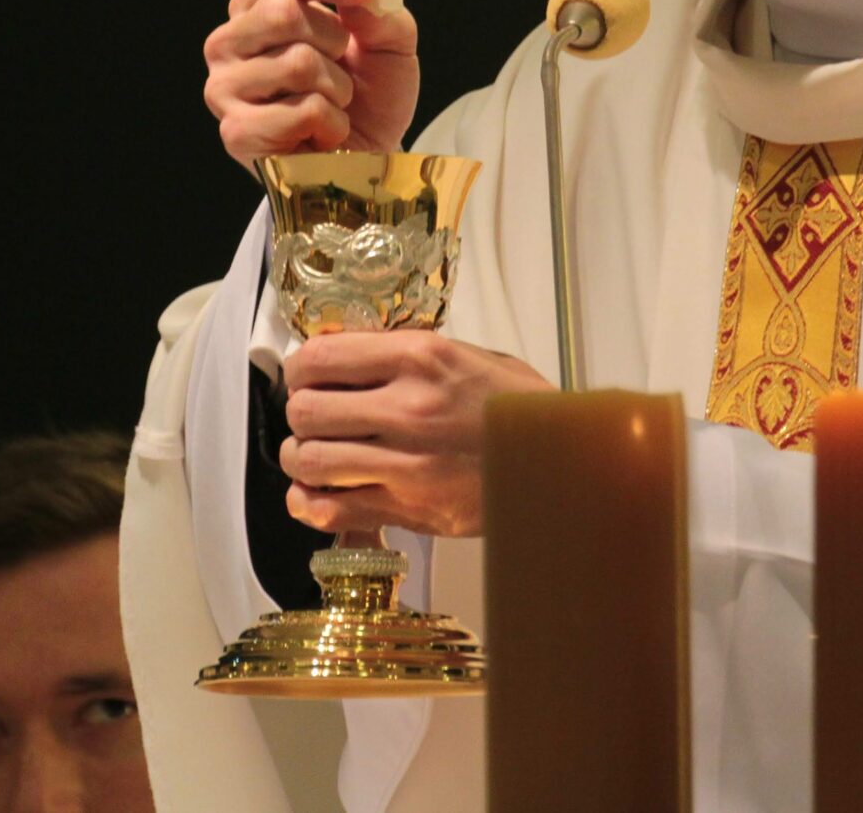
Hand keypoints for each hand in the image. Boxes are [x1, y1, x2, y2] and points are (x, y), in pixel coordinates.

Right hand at [202, 0, 418, 167]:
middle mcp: (229, 43)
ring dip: (336, 88)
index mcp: (256, 7)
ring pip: (297, 63)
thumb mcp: (390, 43)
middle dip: (332, 40)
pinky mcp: (235, 132)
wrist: (368, 156)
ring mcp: (224, 88)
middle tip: (341, 65)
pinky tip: (321, 134)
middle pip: (280, 12)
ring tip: (332, 103)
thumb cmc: (369, 94)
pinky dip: (331, 124)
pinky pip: (303, 111)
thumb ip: (380, 13)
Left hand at [278, 331, 555, 538]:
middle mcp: (408, 408)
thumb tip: (342, 351)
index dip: (300, 368)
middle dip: (298, 413)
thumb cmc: (518, 407)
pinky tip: (317, 492)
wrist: (564, 461)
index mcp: (420, 358)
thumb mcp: (465, 355)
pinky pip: (332, 511)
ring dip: (300, 458)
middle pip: (306, 410)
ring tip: (312, 453)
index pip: (320, 358)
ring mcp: (407, 464)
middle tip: (311, 415)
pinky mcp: (410, 509)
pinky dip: (310, 503)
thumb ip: (402, 352)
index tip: (307, 375)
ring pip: (310, 461)